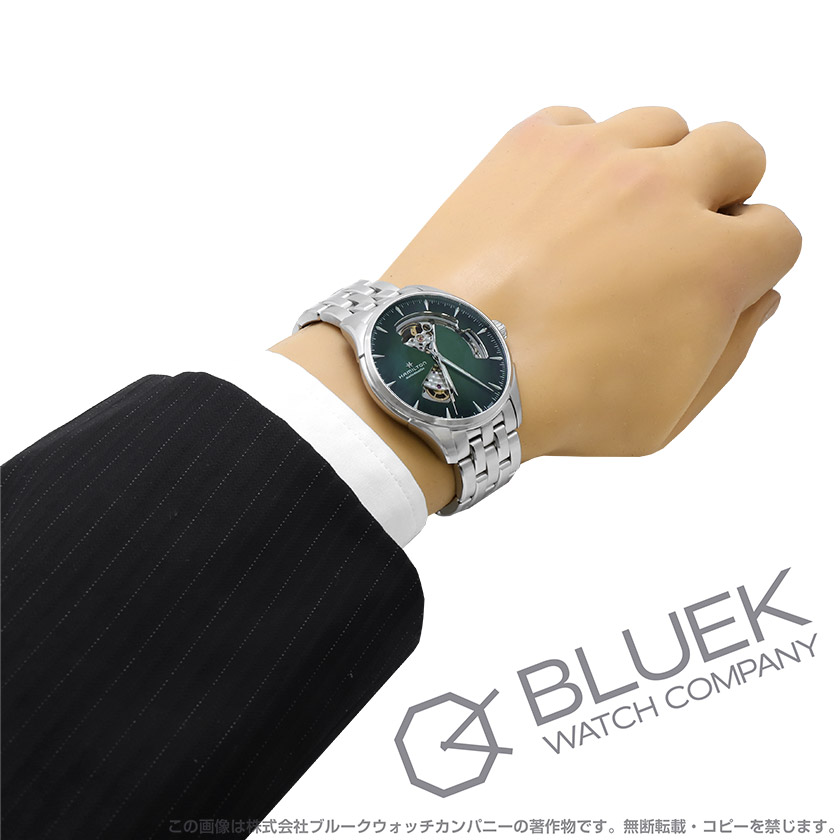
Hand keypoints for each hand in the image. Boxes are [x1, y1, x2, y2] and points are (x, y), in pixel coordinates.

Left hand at [377, 106, 801, 459]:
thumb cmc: (555, 403)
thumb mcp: (665, 413)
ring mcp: (596, 159)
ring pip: (664, 126)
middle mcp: (664, 192)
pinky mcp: (532, 144)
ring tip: (615, 215)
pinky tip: (560, 201)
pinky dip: (581, 154)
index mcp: (712, 263)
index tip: (720, 276)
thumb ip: (729, 350)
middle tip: (680, 234)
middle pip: (737, 153)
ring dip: (656, 164)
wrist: (451, 370)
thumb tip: (755, 297)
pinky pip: (581, 121)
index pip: (776, 232)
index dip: (752, 259)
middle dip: (723, 193)